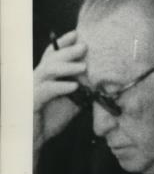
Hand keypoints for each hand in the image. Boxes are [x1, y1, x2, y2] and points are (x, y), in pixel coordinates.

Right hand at [33, 30, 86, 151]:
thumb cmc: (51, 119)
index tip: (77, 34)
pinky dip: (61, 87)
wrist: (35, 139)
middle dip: (68, 51)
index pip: (53, 55)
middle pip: (52, 58)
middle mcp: (38, 78)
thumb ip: (81, 93)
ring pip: (48, 71)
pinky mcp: (33, 101)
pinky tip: (74, 87)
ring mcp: (33, 88)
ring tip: (84, 67)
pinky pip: (46, 90)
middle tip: (85, 46)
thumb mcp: (71, 104)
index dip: (63, 43)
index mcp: (46, 76)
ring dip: (66, 67)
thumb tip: (99, 85)